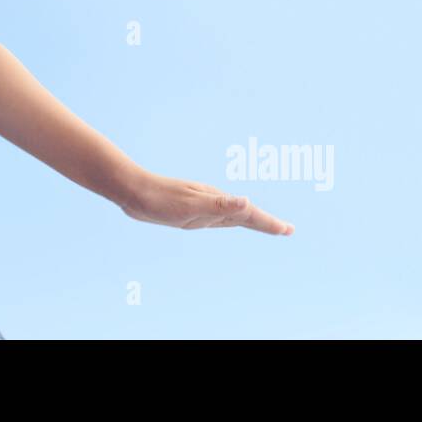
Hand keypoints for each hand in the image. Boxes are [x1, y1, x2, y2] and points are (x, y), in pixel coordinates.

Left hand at [119, 171, 293, 234]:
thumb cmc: (160, 200)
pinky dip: (229, 220)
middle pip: (246, 214)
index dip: (268, 223)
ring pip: (232, 215)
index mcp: (216, 202)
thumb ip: (218, 205)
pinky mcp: (189, 208)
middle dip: (266, 222)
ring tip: (265, 225)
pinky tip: (226, 220)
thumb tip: (246, 201)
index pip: (248, 214)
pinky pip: (217, 217)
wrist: (132, 191)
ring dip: (250, 220)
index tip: (288, 230)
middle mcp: (212, 201)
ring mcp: (201, 204)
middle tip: (287, 230)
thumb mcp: (190, 205)